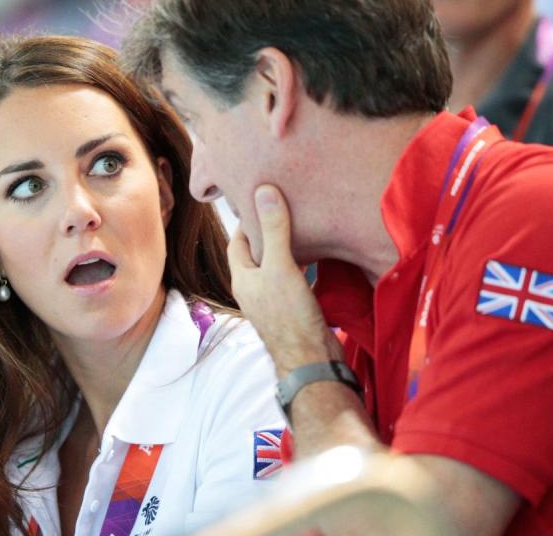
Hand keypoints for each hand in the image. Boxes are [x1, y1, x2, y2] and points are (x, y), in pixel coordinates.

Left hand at [228, 185, 341, 375]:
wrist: (311, 360)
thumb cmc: (290, 316)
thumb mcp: (280, 266)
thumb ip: (274, 230)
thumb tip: (264, 191)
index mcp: (243, 279)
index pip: (237, 241)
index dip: (246, 220)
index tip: (261, 199)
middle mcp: (254, 289)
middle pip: (257, 253)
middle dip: (268, 231)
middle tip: (283, 208)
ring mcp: (274, 301)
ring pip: (276, 266)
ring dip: (286, 247)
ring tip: (301, 225)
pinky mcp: (293, 309)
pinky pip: (292, 278)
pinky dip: (300, 263)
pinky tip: (315, 255)